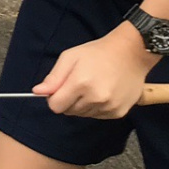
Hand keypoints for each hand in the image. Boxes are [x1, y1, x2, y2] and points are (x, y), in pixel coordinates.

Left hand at [34, 26, 156, 117]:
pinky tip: (103, 92)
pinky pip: (98, 116)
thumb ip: (53, 77)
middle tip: (78, 84)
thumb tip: (37, 92)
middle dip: (68, 100)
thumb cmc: (97, 52)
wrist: (131, 53)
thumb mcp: (70, 57)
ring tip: (92, 86)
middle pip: (69, 112)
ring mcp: (109, 107)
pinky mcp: (119, 112)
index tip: (59, 90)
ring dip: (83, 105)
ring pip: (83, 115)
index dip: (54, 98)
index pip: (56, 106)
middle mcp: (95, 98)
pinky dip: (96, 108)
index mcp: (80, 83)